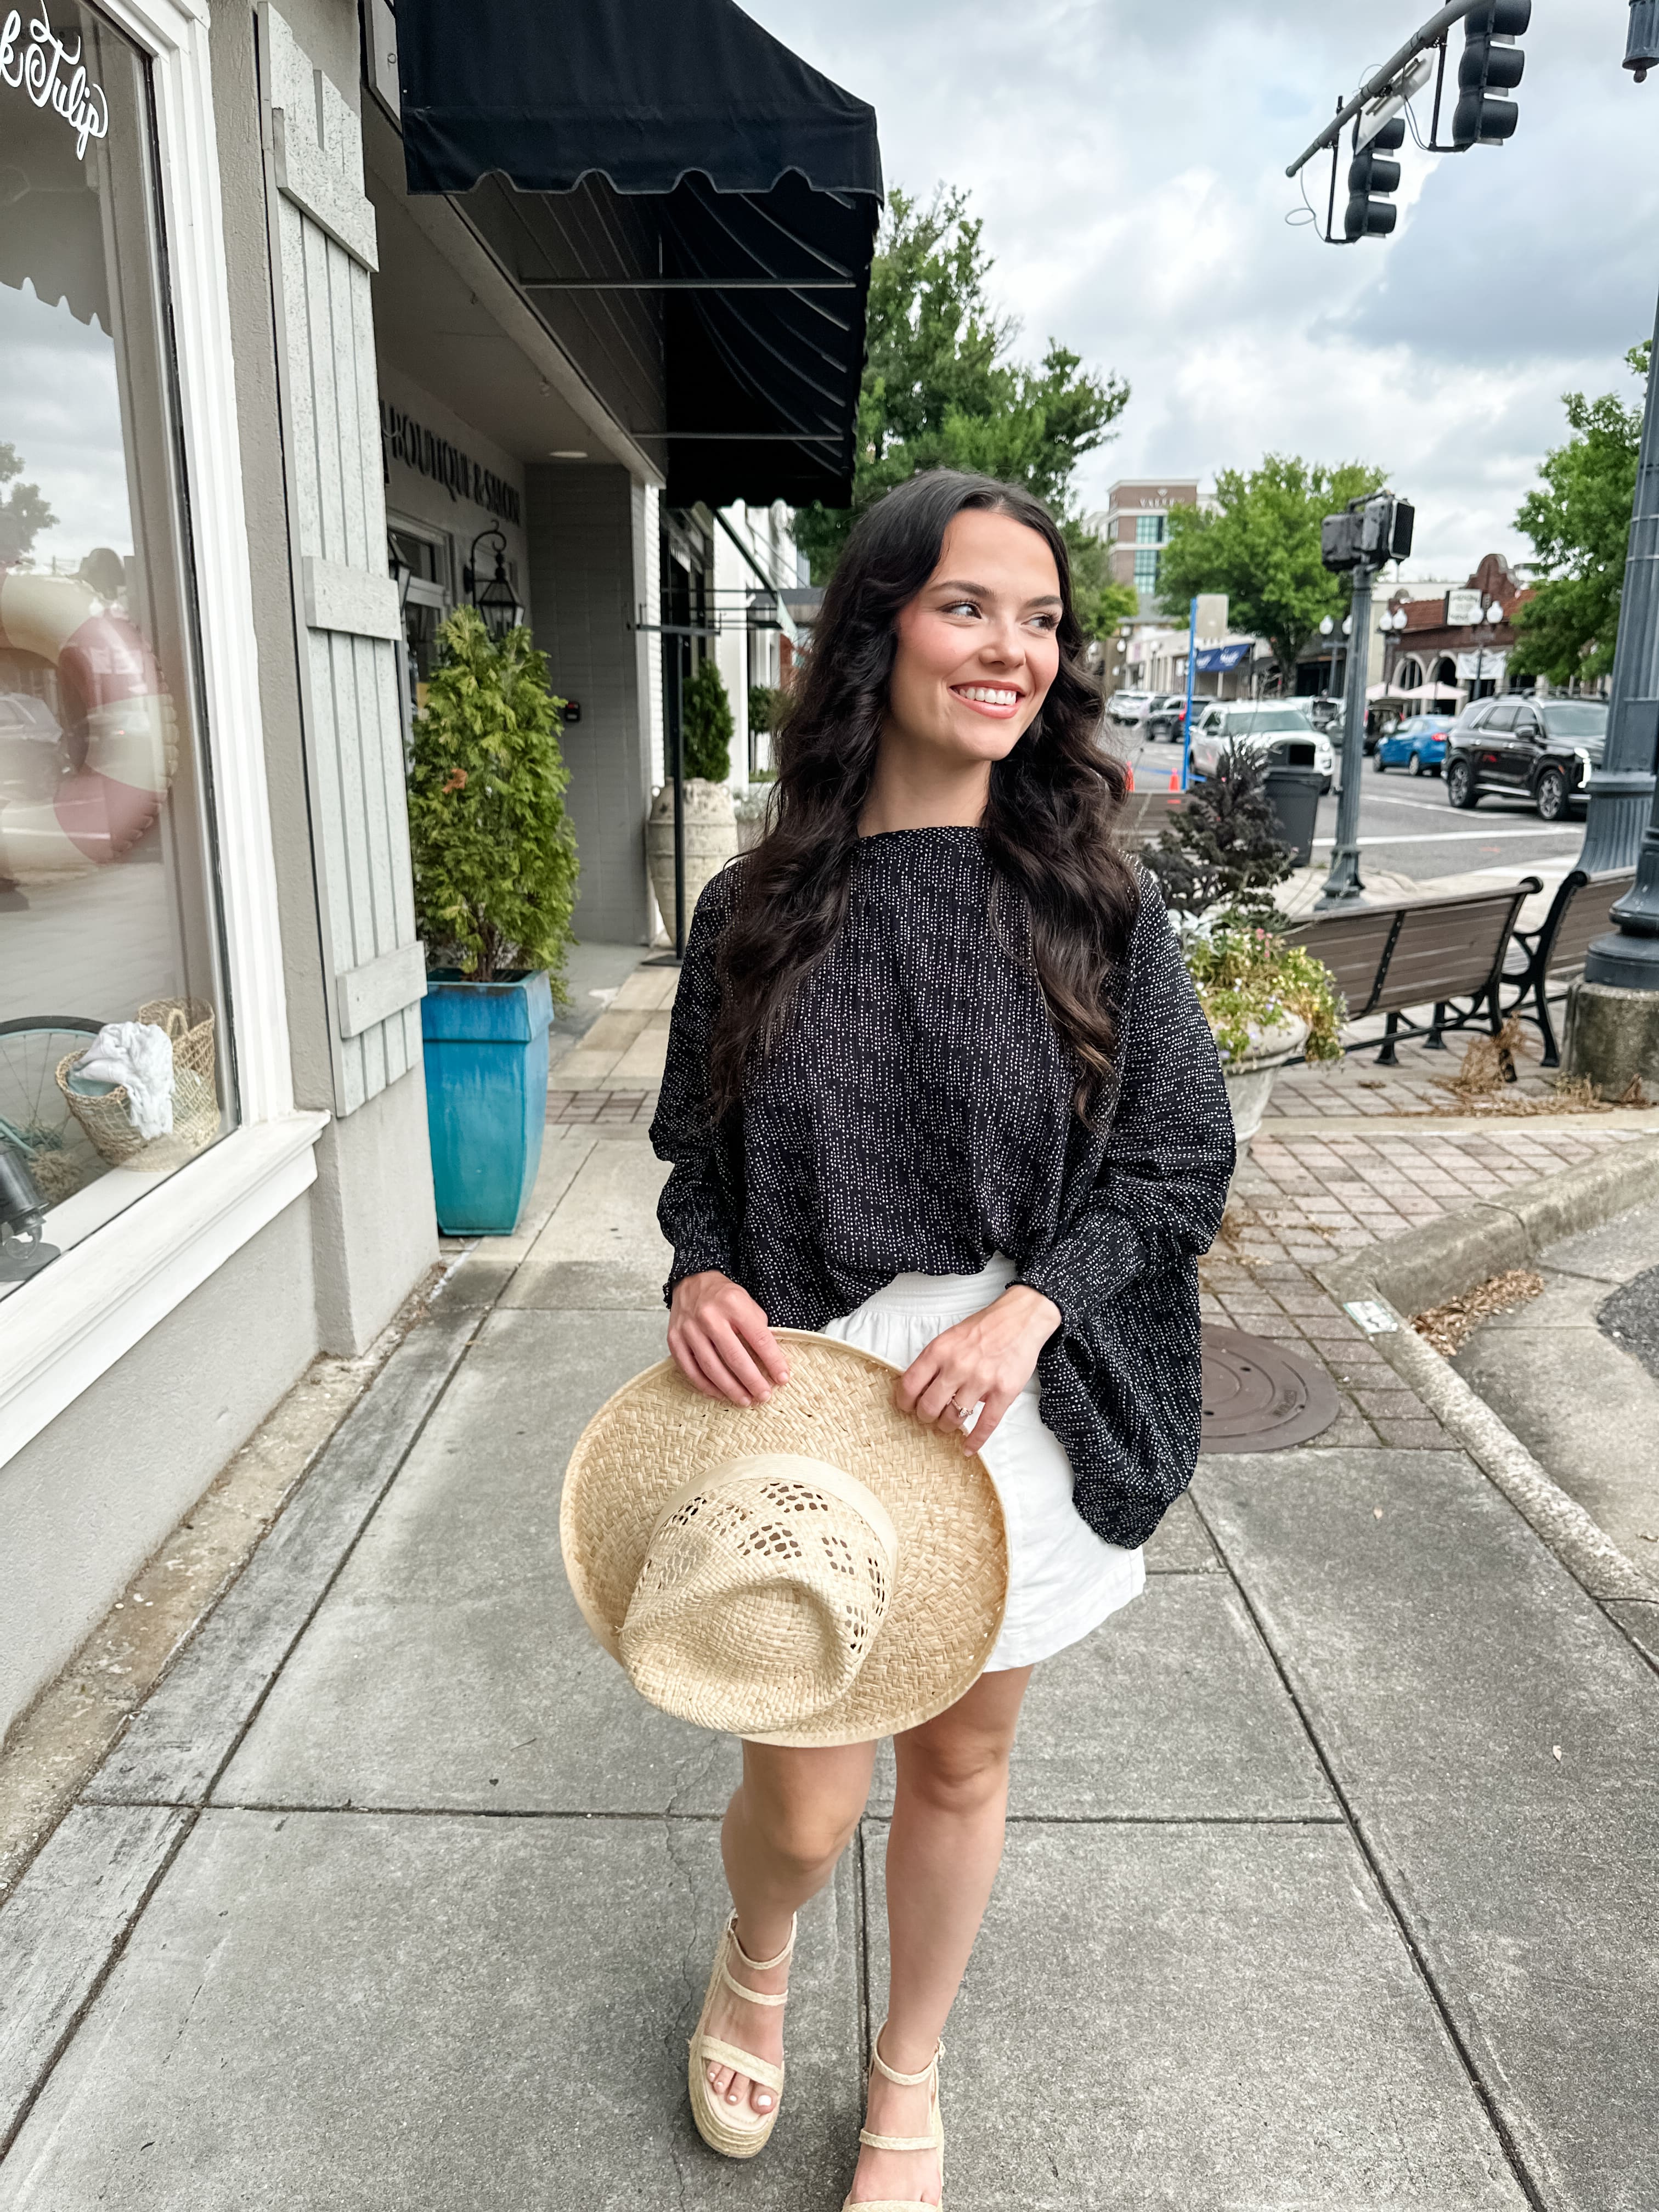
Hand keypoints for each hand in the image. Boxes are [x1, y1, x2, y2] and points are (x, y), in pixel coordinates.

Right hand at [669, 1271, 790, 1407]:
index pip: (758, 1338)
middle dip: (752, 1381)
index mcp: (733, 1304)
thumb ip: (758, 1329)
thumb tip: (771, 1362)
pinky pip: (691, 1370)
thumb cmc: (724, 1296)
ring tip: (745, 1400)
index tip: (783, 1379)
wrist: (691, 1282)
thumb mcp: (747, 1303)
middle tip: (764, 1396)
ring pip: (711, 1367)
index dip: (773, 1361)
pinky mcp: (674, 1340)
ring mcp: (689, 1329)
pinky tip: (720, 1394)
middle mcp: (709, 1316)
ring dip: (730, 1389)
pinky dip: (707, 1386)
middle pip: (734, 1357)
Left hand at [894, 1285, 1061, 1452]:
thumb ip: (933, 1361)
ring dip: (947, 1426)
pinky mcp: (1004, 1392)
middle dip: (926, 1417)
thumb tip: (917, 1389)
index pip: (910, 1385)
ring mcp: (982, 1380)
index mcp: (940, 1350)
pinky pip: (986, 1424)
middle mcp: (958, 1366)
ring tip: (948, 1424)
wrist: (1020, 1319)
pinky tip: (968, 1448)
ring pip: (954, 1418)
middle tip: (929, 1417)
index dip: (904, 1402)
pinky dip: (975, 1441)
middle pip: (929, 1406)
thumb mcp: (949, 1337)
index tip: (907, 1407)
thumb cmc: (983, 1328)